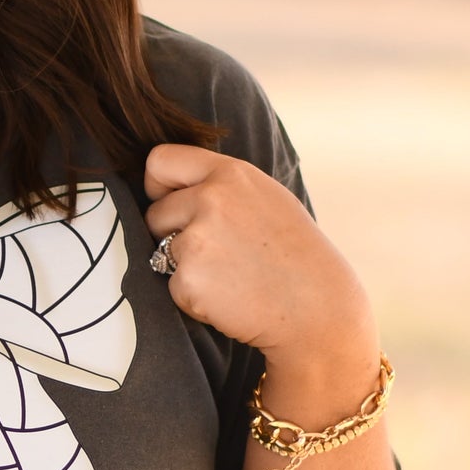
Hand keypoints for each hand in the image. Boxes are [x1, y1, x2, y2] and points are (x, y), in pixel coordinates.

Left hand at [143, 143, 377, 381]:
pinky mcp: (188, 279)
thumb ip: (222, 186)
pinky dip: (193, 296)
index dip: (157, 185)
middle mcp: (210, 199)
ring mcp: (197, 239)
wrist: (315, 309)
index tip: (168, 201)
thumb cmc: (294, 256)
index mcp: (231, 174)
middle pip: (155, 212)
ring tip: (230, 275)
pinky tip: (229, 297)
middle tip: (217, 253)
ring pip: (160, 251)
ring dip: (186, 267)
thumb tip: (175, 186)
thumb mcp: (266, 199)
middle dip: (172, 234)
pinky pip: (172, 286)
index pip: (161, 160)